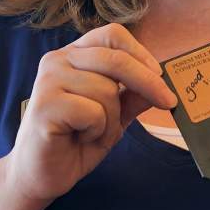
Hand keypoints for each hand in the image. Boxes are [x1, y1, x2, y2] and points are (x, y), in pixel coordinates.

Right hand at [5, 23, 176, 204]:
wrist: (41, 174)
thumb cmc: (76, 140)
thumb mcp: (114, 115)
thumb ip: (132, 96)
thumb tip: (161, 81)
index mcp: (74, 55)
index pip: (112, 36)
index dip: (141, 53)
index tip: (161, 75)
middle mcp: (58, 60)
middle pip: (115, 59)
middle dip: (148, 83)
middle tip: (168, 102)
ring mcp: (48, 81)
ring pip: (106, 90)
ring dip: (112, 120)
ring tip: (94, 133)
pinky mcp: (44, 105)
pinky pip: (92, 113)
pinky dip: (97, 131)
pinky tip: (80, 138)